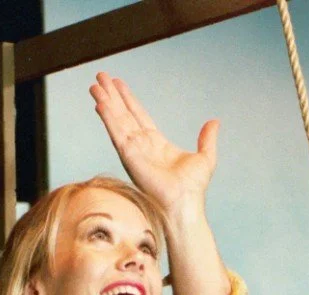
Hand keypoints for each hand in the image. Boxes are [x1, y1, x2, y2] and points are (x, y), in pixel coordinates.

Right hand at [90, 74, 217, 216]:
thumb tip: (214, 122)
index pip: (139, 115)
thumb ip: (207, 139)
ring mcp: (133, 151)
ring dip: (105, 102)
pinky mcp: (129, 156)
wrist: (184, 204)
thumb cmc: (193, 190)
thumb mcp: (205, 158)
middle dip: (112, 95)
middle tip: (100, 76)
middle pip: (124, 114)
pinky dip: (108, 118)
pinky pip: (116, 133)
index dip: (128, 99)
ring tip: (94, 84)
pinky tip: (100, 103)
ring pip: (116, 120)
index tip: (118, 84)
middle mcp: (142, 146)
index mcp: (156, 144)